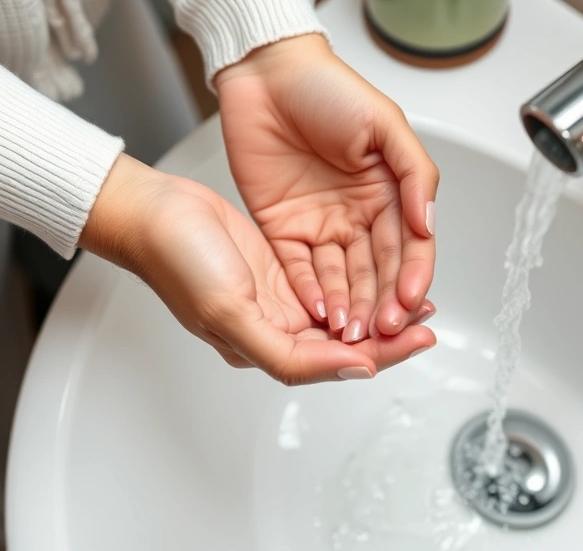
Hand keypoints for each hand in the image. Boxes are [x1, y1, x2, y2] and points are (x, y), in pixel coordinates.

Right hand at [80, 154, 435, 384]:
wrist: (154, 212)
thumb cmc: (178, 262)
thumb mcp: (232, 314)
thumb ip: (290, 354)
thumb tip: (353, 370)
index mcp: (266, 347)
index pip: (337, 362)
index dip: (383, 354)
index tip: (420, 338)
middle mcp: (277, 326)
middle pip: (346, 342)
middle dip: (389, 333)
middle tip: (429, 318)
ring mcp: (279, 296)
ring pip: (341, 312)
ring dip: (377, 307)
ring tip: (415, 298)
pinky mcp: (279, 265)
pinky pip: (327, 279)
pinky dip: (356, 279)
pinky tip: (378, 272)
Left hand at [215, 34, 438, 343]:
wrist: (266, 73)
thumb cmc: (327, 88)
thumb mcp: (385, 124)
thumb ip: (415, 174)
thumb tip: (428, 224)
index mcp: (388, 194)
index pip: (408, 247)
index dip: (412, 277)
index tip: (411, 301)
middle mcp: (357, 217)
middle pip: (376, 272)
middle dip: (381, 304)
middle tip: (382, 332)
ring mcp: (320, 227)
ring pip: (341, 280)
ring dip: (349, 308)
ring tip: (352, 334)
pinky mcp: (282, 231)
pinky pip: (299, 271)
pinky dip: (311, 294)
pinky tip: (320, 314)